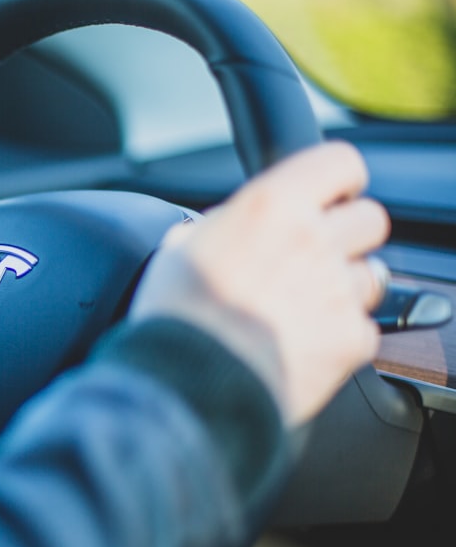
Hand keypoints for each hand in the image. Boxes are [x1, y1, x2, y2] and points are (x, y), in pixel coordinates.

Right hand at [129, 141, 388, 425]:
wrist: (188, 384)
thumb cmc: (175, 320)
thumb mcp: (177, 251)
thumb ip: (216, 229)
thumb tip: (224, 229)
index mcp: (270, 207)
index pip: (339, 163)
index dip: (337, 181)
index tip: (327, 198)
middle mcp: (312, 240)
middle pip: (370, 219)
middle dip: (347, 236)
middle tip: (314, 259)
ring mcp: (337, 290)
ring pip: (372, 275)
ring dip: (346, 288)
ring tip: (304, 309)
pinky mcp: (349, 338)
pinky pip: (364, 329)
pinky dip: (340, 338)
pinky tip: (303, 346)